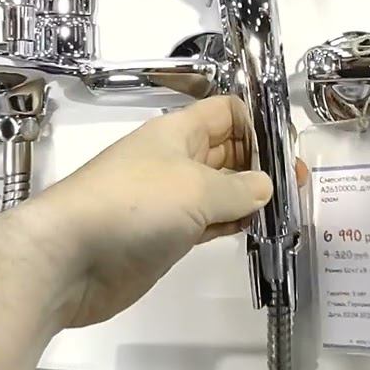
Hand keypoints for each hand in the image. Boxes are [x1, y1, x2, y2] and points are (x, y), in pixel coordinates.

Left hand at [31, 96, 281, 327]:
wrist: (68, 258)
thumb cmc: (131, 206)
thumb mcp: (195, 188)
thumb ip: (238, 188)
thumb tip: (264, 187)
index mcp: (177, 132)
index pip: (227, 112)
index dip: (259, 123)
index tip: (289, 148)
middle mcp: (173, 160)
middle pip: (226, 150)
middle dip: (263, 161)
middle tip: (300, 183)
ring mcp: (168, 200)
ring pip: (219, 189)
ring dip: (251, 196)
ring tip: (290, 209)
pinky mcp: (165, 236)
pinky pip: (208, 222)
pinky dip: (233, 223)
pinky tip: (257, 229)